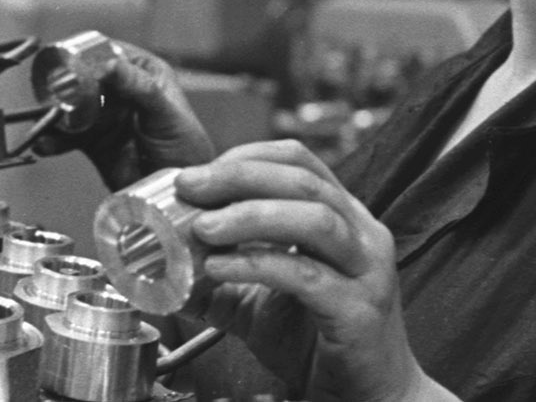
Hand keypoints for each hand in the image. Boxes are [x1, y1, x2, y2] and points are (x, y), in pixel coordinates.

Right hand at [31, 34, 215, 188]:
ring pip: (73, 107)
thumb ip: (140, 88)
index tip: (71, 64)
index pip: (110, 52)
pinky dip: (55, 140)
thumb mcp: (165, 112)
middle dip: (66, 86)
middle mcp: (122, 90)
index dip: (89, 56)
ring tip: (47, 120)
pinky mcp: (94, 141)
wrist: (179, 192)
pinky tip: (47, 143)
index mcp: (144, 72)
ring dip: (57, 113)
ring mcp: (106, 115)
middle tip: (53, 94)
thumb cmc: (186, 148)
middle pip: (85, 78)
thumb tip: (110, 65)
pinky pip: (68, 136)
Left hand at [176, 140, 451, 401]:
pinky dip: (258, 264)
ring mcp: (366, 269)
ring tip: (204, 226)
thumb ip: (219, 283)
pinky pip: (305, 275)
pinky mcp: (359, 309)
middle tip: (190, 186)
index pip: (298, 161)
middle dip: (239, 176)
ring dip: (251, 214)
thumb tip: (164, 270)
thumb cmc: (323, 347)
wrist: (370, 399)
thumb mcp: (259, 305)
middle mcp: (362, 234)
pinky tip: (221, 267)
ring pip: (313, 218)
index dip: (246, 157)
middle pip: (303, 180)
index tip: (199, 172)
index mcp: (343, 219)